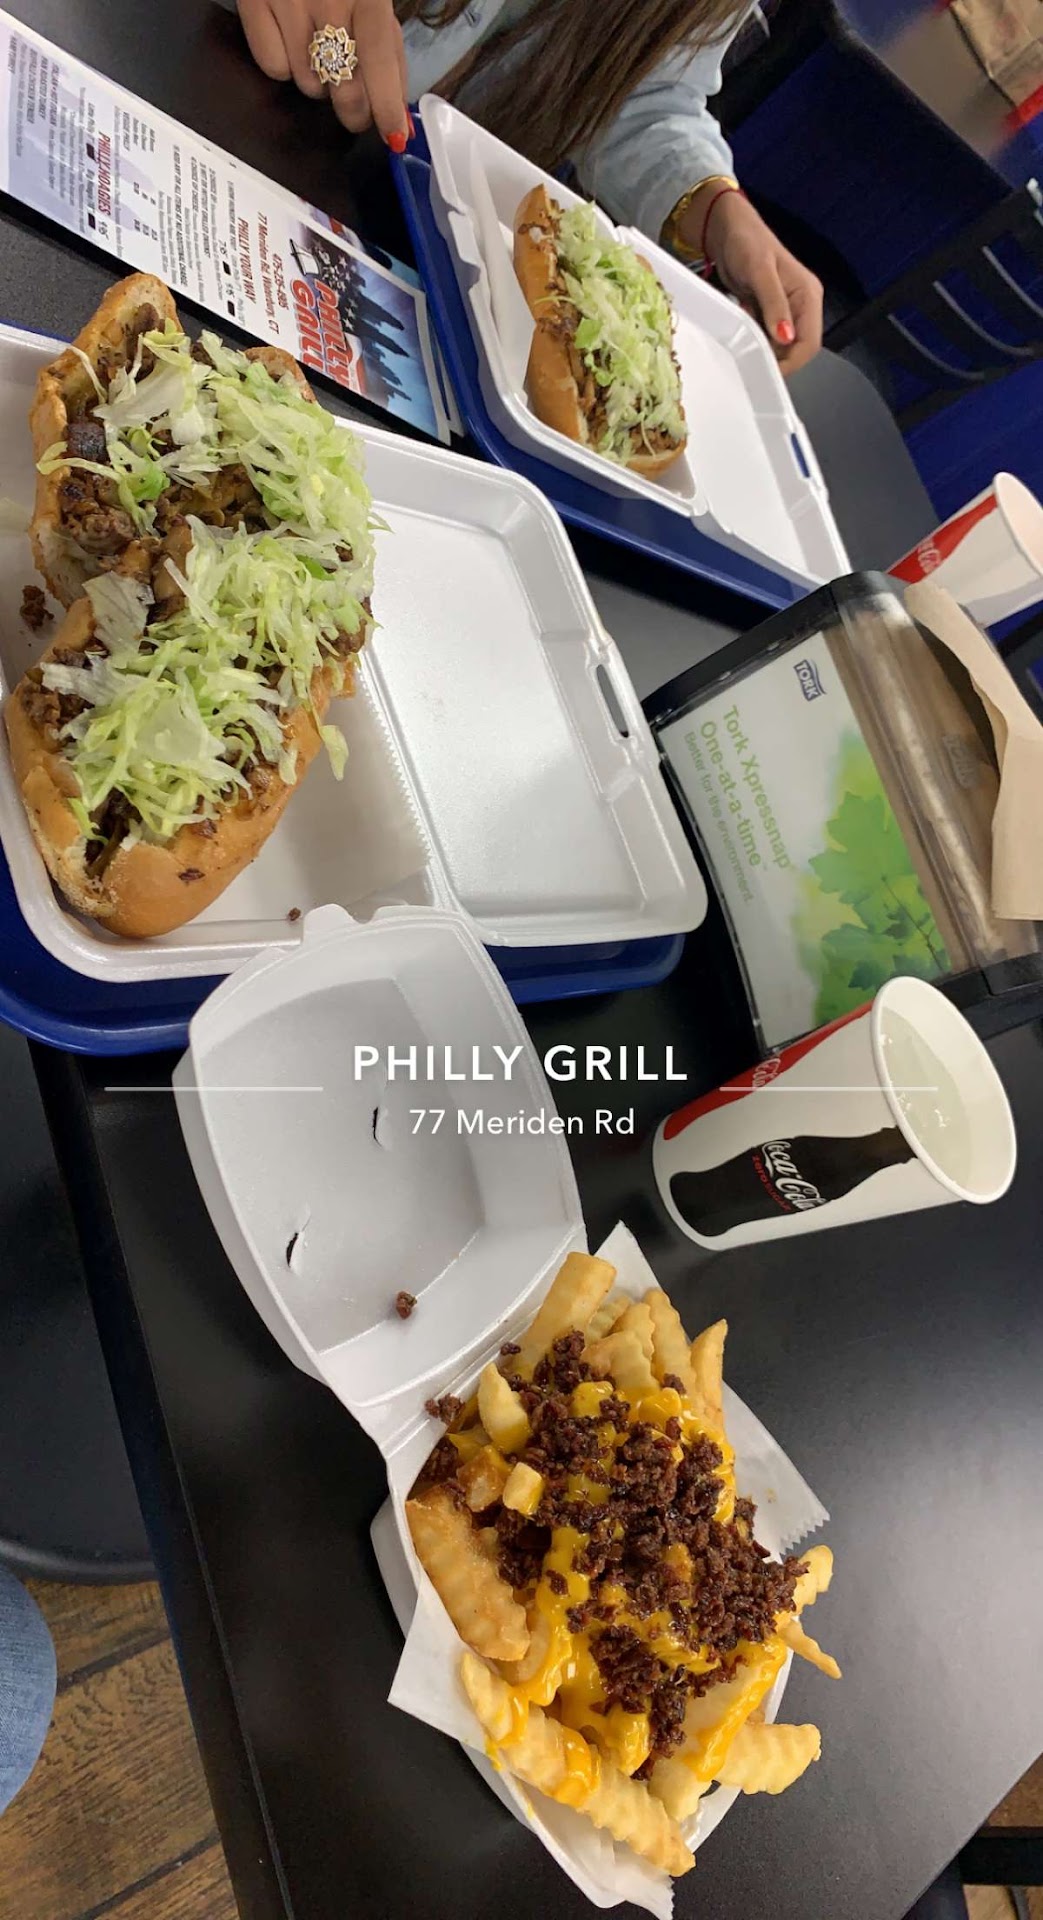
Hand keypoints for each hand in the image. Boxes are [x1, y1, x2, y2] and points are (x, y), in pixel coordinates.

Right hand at [238, 0, 408, 142]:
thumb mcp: (375, 2)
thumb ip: (391, 55)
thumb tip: (398, 116)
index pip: (378, 57)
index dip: (386, 104)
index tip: (394, 136)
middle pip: (343, 85)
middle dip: (355, 111)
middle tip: (356, 111)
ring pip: (308, 84)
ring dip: (319, 84)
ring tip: (319, 54)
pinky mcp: (253, 3)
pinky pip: (273, 68)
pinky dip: (285, 67)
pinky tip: (292, 43)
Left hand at [682, 187, 822, 376]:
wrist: (726, 230)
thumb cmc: (745, 242)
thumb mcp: (760, 273)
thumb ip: (774, 306)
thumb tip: (786, 338)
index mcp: (808, 295)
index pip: (810, 342)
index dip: (792, 361)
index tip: (768, 371)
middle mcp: (802, 304)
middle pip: (798, 348)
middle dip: (778, 358)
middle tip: (752, 360)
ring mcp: (786, 309)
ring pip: (782, 346)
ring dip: (765, 351)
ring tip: (745, 344)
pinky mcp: (769, 312)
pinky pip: (767, 337)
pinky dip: (756, 341)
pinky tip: (743, 334)